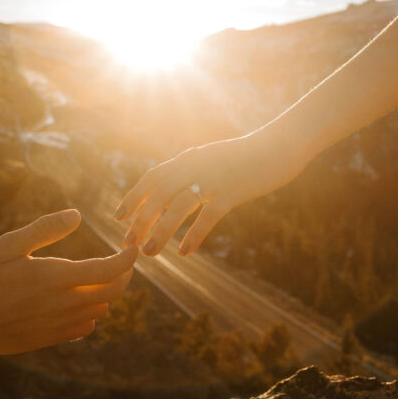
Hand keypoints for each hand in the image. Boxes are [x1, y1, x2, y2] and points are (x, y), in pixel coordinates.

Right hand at [0, 209, 135, 363]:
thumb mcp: (8, 245)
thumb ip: (44, 230)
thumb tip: (76, 215)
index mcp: (55, 277)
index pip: (107, 271)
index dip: (127, 259)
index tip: (132, 247)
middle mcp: (63, 304)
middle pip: (112, 292)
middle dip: (124, 274)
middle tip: (122, 260)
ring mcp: (60, 324)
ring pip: (100, 309)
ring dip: (106, 292)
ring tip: (99, 275)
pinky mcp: (53, 338)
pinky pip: (85, 326)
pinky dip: (91, 311)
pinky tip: (79, 299)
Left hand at [114, 127, 308, 255]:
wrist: (279, 146)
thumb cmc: (247, 156)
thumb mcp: (213, 158)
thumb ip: (193, 169)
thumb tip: (174, 185)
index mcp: (188, 158)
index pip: (152, 177)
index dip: (133, 197)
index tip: (118, 217)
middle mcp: (195, 166)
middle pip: (158, 194)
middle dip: (140, 219)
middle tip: (128, 242)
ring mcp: (213, 178)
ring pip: (178, 206)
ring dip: (160, 231)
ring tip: (149, 252)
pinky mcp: (232, 191)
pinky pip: (207, 216)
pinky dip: (193, 235)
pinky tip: (184, 252)